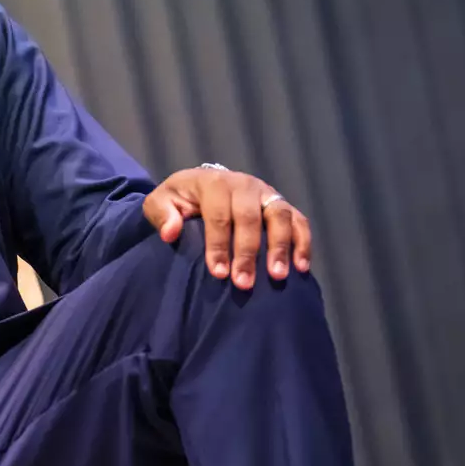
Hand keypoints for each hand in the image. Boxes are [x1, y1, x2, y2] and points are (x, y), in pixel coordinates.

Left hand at [142, 167, 311, 289]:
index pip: (218, 214)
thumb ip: (161, 214)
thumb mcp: (161, 201)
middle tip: (243, 283)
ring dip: (280, 246)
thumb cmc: (180, 199)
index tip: (218, 273)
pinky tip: (301, 267)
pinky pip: (299, 220)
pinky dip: (303, 242)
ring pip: (279, 215)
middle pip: (250, 217)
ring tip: (277, 276)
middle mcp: (243, 184)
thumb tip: (170, 233)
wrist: (202, 185)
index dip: (218, 244)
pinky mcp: (281, 204)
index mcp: (213, 182)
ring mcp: (266, 193)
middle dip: (247, 252)